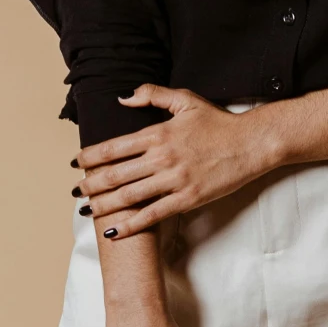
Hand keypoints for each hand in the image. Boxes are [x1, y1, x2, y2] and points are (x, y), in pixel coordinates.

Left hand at [78, 86, 278, 238]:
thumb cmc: (219, 122)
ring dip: (103, 205)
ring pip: (129, 196)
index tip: (76, 163)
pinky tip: (114, 231)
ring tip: (86, 210)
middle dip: (90, 183)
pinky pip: (152, 215)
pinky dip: (130, 225)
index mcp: (158, 133)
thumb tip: (123, 97)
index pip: (113, 147)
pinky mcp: (188, 199)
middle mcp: (162, 158)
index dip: (90, 156)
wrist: (252, 143)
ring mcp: (174, 180)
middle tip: (75, 190)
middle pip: (114, 174)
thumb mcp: (185, 100)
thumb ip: (152, 95)